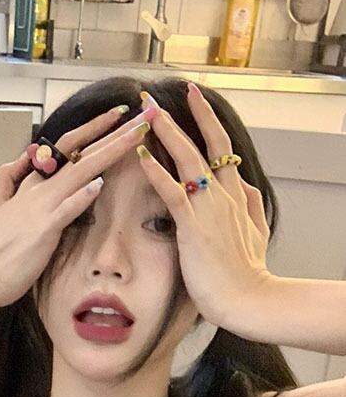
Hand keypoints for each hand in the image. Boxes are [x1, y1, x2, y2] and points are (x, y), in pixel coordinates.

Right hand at [0, 104, 158, 310]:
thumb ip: (9, 177)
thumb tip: (22, 157)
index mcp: (33, 182)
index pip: (68, 146)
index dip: (94, 128)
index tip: (119, 114)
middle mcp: (41, 188)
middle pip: (83, 151)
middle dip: (116, 130)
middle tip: (144, 114)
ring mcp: (43, 207)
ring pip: (82, 172)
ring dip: (111, 151)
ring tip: (138, 135)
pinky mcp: (45, 230)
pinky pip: (66, 209)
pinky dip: (81, 197)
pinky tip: (98, 185)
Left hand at [134, 85, 272, 326]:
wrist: (249, 299)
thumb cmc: (246, 274)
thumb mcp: (256, 233)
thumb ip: (250, 205)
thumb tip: (243, 183)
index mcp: (235, 196)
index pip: (220, 148)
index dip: (206, 121)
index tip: (194, 98)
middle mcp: (223, 195)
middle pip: (203, 144)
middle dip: (181, 115)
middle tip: (156, 97)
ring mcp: (209, 208)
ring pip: (187, 159)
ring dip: (165, 132)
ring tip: (145, 112)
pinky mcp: (194, 226)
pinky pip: (173, 191)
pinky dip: (157, 170)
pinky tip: (141, 154)